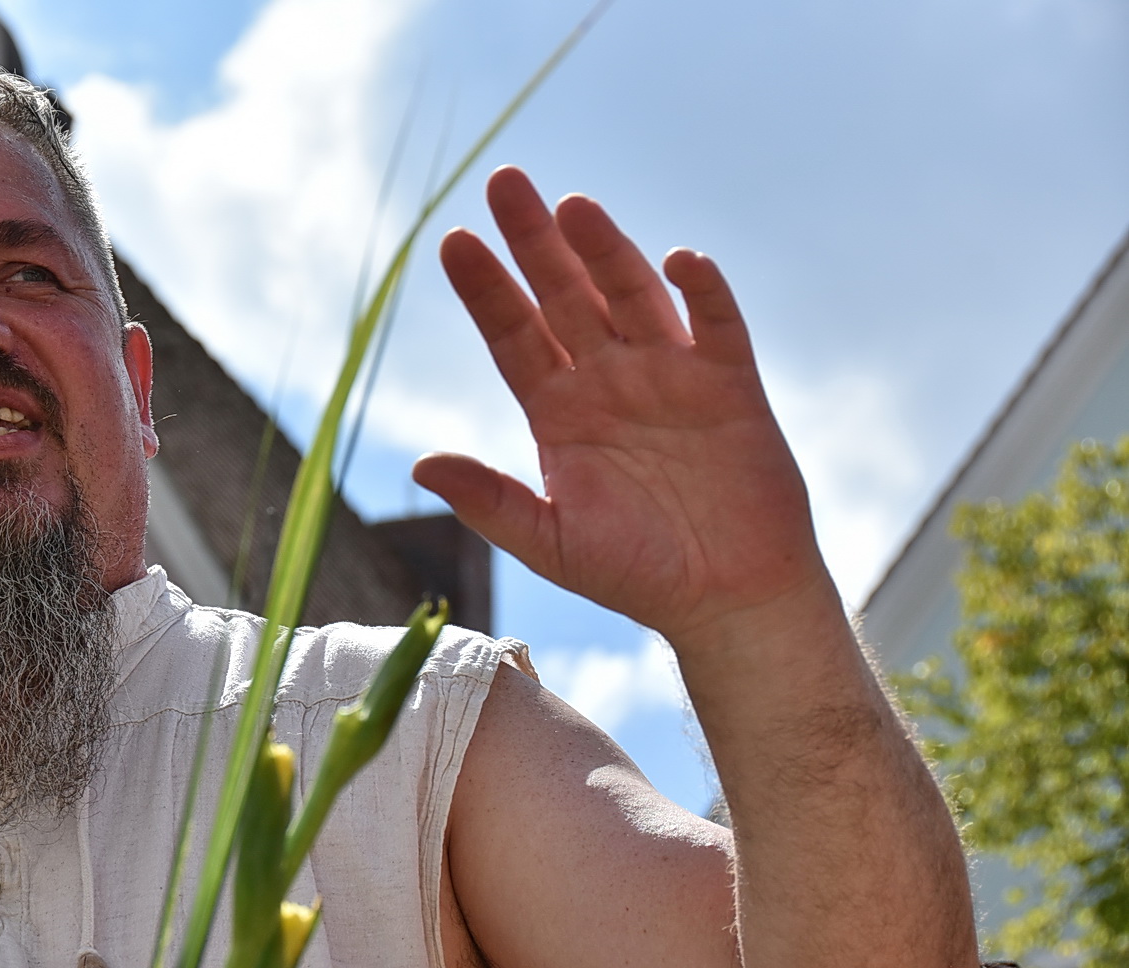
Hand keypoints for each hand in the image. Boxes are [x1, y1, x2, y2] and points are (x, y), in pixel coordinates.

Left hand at [414, 168, 826, 647]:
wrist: (726, 600)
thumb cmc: (635, 574)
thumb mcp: (550, 542)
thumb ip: (490, 501)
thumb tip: (421, 465)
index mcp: (558, 412)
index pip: (512, 334)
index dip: (486, 289)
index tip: (453, 241)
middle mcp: (609, 379)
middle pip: (563, 295)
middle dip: (533, 240)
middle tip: (502, 182)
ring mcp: (670, 375)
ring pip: (631, 294)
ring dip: (605, 250)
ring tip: (573, 206)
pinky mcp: (731, 383)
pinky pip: (715, 324)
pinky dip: (701, 291)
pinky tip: (678, 259)